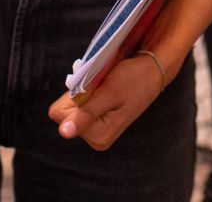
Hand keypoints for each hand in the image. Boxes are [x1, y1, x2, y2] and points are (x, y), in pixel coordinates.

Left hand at [47, 49, 168, 150]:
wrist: (152, 72)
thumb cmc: (133, 79)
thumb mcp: (108, 94)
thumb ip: (86, 114)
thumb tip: (64, 133)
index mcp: (98, 136)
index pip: (60, 115)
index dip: (72, 96)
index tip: (93, 88)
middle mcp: (95, 138)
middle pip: (65, 113)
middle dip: (78, 95)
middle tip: (100, 86)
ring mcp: (97, 130)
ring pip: (71, 108)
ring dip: (84, 93)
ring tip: (104, 87)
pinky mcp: (98, 121)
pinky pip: (80, 105)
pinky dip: (88, 93)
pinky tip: (103, 89)